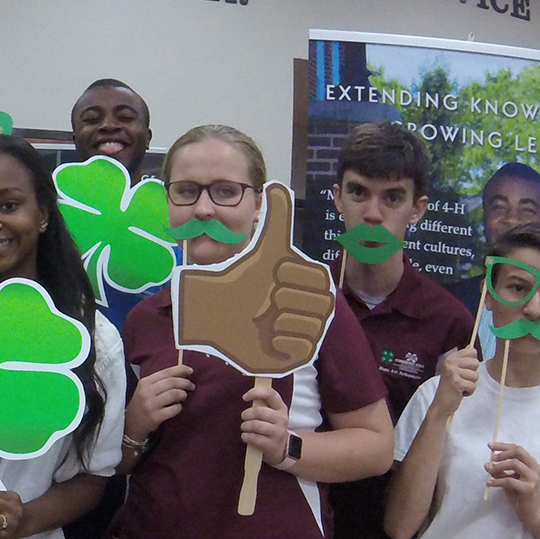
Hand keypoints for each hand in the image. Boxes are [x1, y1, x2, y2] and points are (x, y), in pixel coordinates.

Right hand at [125, 363, 194, 440]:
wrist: (131, 425)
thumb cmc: (141, 405)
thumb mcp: (145, 390)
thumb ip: (160, 382)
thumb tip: (182, 375)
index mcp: (144, 382)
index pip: (166, 372)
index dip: (180, 370)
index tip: (191, 371)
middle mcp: (146, 392)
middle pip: (172, 382)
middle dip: (185, 383)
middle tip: (191, 386)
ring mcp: (150, 405)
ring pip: (174, 394)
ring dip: (183, 394)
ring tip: (183, 397)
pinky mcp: (155, 417)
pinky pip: (174, 409)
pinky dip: (179, 407)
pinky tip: (177, 408)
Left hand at [176, 184, 333, 373]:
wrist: (221, 319)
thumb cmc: (241, 284)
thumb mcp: (262, 250)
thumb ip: (275, 219)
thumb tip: (278, 184)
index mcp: (315, 280)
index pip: (312, 277)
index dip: (286, 276)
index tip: (270, 277)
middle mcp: (318, 305)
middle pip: (309, 302)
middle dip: (278, 301)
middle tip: (261, 302)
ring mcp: (312, 330)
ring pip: (306, 325)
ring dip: (276, 322)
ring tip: (262, 321)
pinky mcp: (301, 354)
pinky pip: (301, 349)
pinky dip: (279, 344)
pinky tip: (267, 340)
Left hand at [240, 381, 290, 460]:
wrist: (283, 448)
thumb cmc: (272, 426)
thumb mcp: (272, 413)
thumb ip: (263, 404)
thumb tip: (248, 395)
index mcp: (281, 407)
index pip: (269, 394)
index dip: (255, 392)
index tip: (244, 397)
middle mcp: (282, 419)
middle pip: (259, 411)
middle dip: (246, 414)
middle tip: (244, 418)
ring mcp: (278, 432)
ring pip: (255, 425)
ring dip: (245, 426)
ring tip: (244, 427)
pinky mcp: (272, 445)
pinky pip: (254, 438)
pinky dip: (246, 436)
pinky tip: (246, 436)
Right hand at [431, 345, 480, 418]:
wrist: (441, 404)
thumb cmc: (451, 387)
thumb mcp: (456, 370)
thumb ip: (463, 359)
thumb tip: (471, 347)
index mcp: (451, 358)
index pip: (472, 351)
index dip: (472, 363)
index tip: (463, 370)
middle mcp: (450, 362)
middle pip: (476, 363)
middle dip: (472, 374)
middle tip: (461, 380)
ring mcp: (452, 372)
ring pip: (476, 375)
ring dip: (470, 384)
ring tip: (460, 386)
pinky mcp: (456, 382)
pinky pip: (473, 385)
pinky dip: (469, 392)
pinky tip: (460, 392)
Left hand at [485, 441, 539, 519]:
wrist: (532, 512)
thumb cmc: (520, 495)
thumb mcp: (508, 480)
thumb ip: (500, 472)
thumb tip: (487, 464)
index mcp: (531, 464)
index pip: (518, 449)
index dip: (503, 446)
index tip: (490, 445)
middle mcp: (534, 468)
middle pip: (518, 452)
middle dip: (502, 452)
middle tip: (491, 459)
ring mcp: (532, 478)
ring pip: (514, 464)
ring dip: (499, 466)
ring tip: (490, 472)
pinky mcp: (528, 488)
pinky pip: (509, 481)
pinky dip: (497, 481)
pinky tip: (490, 483)